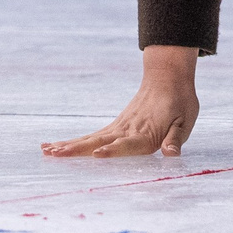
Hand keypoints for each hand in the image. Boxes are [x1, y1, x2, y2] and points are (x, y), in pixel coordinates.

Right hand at [43, 45, 200, 158]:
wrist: (167, 77)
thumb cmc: (180, 102)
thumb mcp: (185, 121)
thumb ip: (175, 140)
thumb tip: (171, 155)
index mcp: (146, 132)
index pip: (128, 143)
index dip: (113, 150)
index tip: (97, 154)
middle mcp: (127, 130)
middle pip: (99, 141)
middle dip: (78, 149)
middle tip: (56, 154)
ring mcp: (118, 127)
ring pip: (89, 138)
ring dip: (68, 145)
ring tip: (47, 151)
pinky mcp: (113, 126)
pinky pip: (90, 136)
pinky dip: (72, 142)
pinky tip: (54, 147)